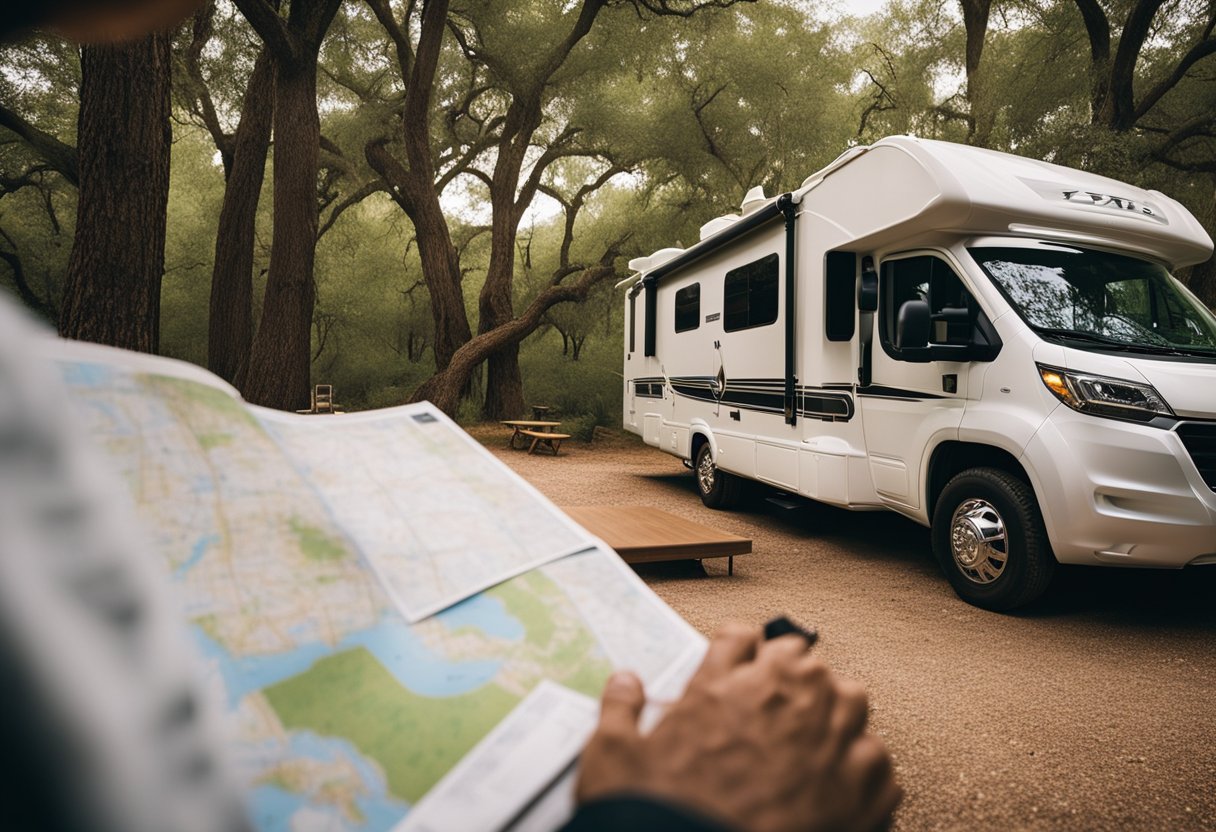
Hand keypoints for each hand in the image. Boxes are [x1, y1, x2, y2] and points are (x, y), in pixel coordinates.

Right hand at [576, 623, 900, 831]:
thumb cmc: (655, 813)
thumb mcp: (611, 755)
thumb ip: (620, 709)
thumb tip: (625, 682)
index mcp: (722, 687)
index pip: (742, 637)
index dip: (743, 648)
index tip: (745, 658)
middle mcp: (780, 704)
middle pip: (805, 661)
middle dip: (792, 677)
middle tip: (778, 704)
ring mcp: (827, 746)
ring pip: (853, 701)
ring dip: (835, 713)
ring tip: (818, 738)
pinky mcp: (860, 796)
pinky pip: (880, 765)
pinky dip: (863, 772)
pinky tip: (843, 786)